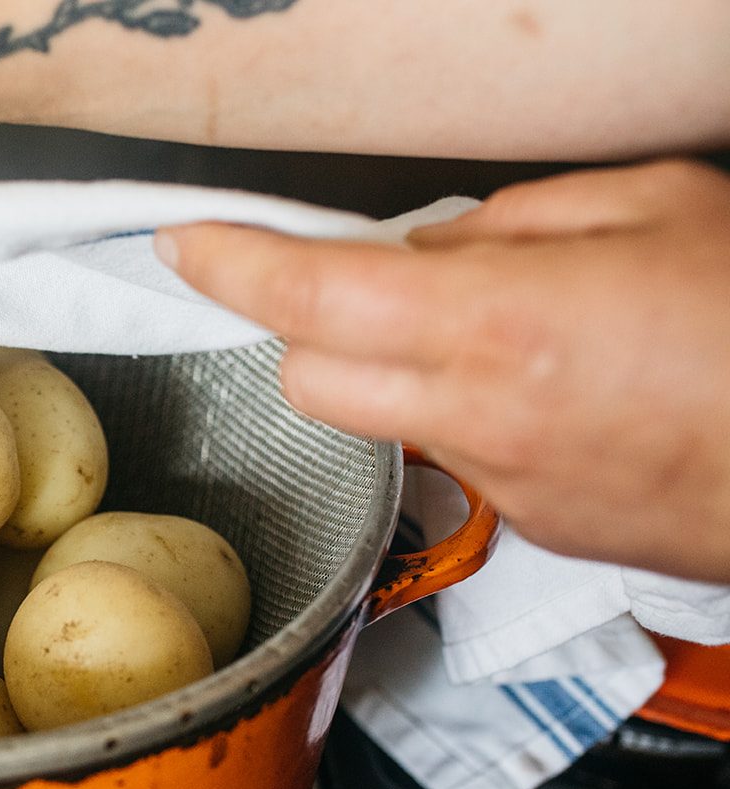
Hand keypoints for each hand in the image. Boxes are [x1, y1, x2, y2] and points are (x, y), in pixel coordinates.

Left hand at [155, 159, 729, 580]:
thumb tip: (438, 240)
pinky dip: (464, 415)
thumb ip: (520, 218)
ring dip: (391, 373)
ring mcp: (504, 481)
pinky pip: (455, 459)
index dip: (230, 263)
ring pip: (380, 424)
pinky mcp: (536, 521)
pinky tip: (550, 389)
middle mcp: (481, 414)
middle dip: (304, 328)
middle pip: (307, 380)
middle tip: (356, 283)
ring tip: (493, 331)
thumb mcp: (660, 205)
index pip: (310, 293)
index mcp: (500, 323)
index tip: (188, 242)